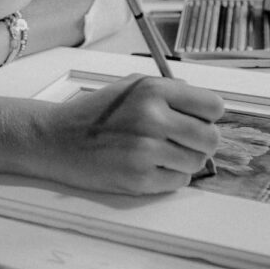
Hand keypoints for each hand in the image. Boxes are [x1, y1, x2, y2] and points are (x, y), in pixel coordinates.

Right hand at [32, 75, 223, 194]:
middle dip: (200, 142)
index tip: (197, 120)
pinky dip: (169, 177)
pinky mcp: (140, 177)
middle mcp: (152, 117)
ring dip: (184, 161)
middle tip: (182, 141)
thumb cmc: (94, 113)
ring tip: (160, 153)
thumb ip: (168, 90)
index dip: (207, 115)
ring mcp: (146, 150)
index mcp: (152, 90)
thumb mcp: (130, 86)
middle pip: (210, 138)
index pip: (213, 106)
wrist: (56, 139)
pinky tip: (148, 166)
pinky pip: (178, 182)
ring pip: (197, 162)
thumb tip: (205, 105)